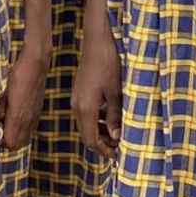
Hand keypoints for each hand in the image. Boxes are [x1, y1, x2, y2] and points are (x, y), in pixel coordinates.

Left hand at [0, 47, 47, 150]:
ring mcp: (35, 115)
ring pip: (25, 137)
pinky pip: (30, 127)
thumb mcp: (2, 91)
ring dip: (15, 135)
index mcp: (18, 116)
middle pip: (18, 144)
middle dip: (7, 141)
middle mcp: (28, 119)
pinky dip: (22, 128)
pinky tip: (14, 116)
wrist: (36, 63)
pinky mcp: (38, 110)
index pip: (10, 143)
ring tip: (5, 124)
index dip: (0, 142)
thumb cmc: (17, 75)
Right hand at [73, 25, 122, 158]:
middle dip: (102, 143)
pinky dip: (96, 120)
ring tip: (117, 133)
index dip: (104, 150)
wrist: (97, 41)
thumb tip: (116, 137)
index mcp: (85, 109)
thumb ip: (114, 116)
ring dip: (100, 132)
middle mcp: (77, 106)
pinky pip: (85, 113)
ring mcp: (76, 98)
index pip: (91, 140)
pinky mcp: (79, 92)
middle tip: (119, 147)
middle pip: (86, 134)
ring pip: (86, 124)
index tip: (117, 155)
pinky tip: (109, 116)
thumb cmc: (108, 64)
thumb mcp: (116, 92)